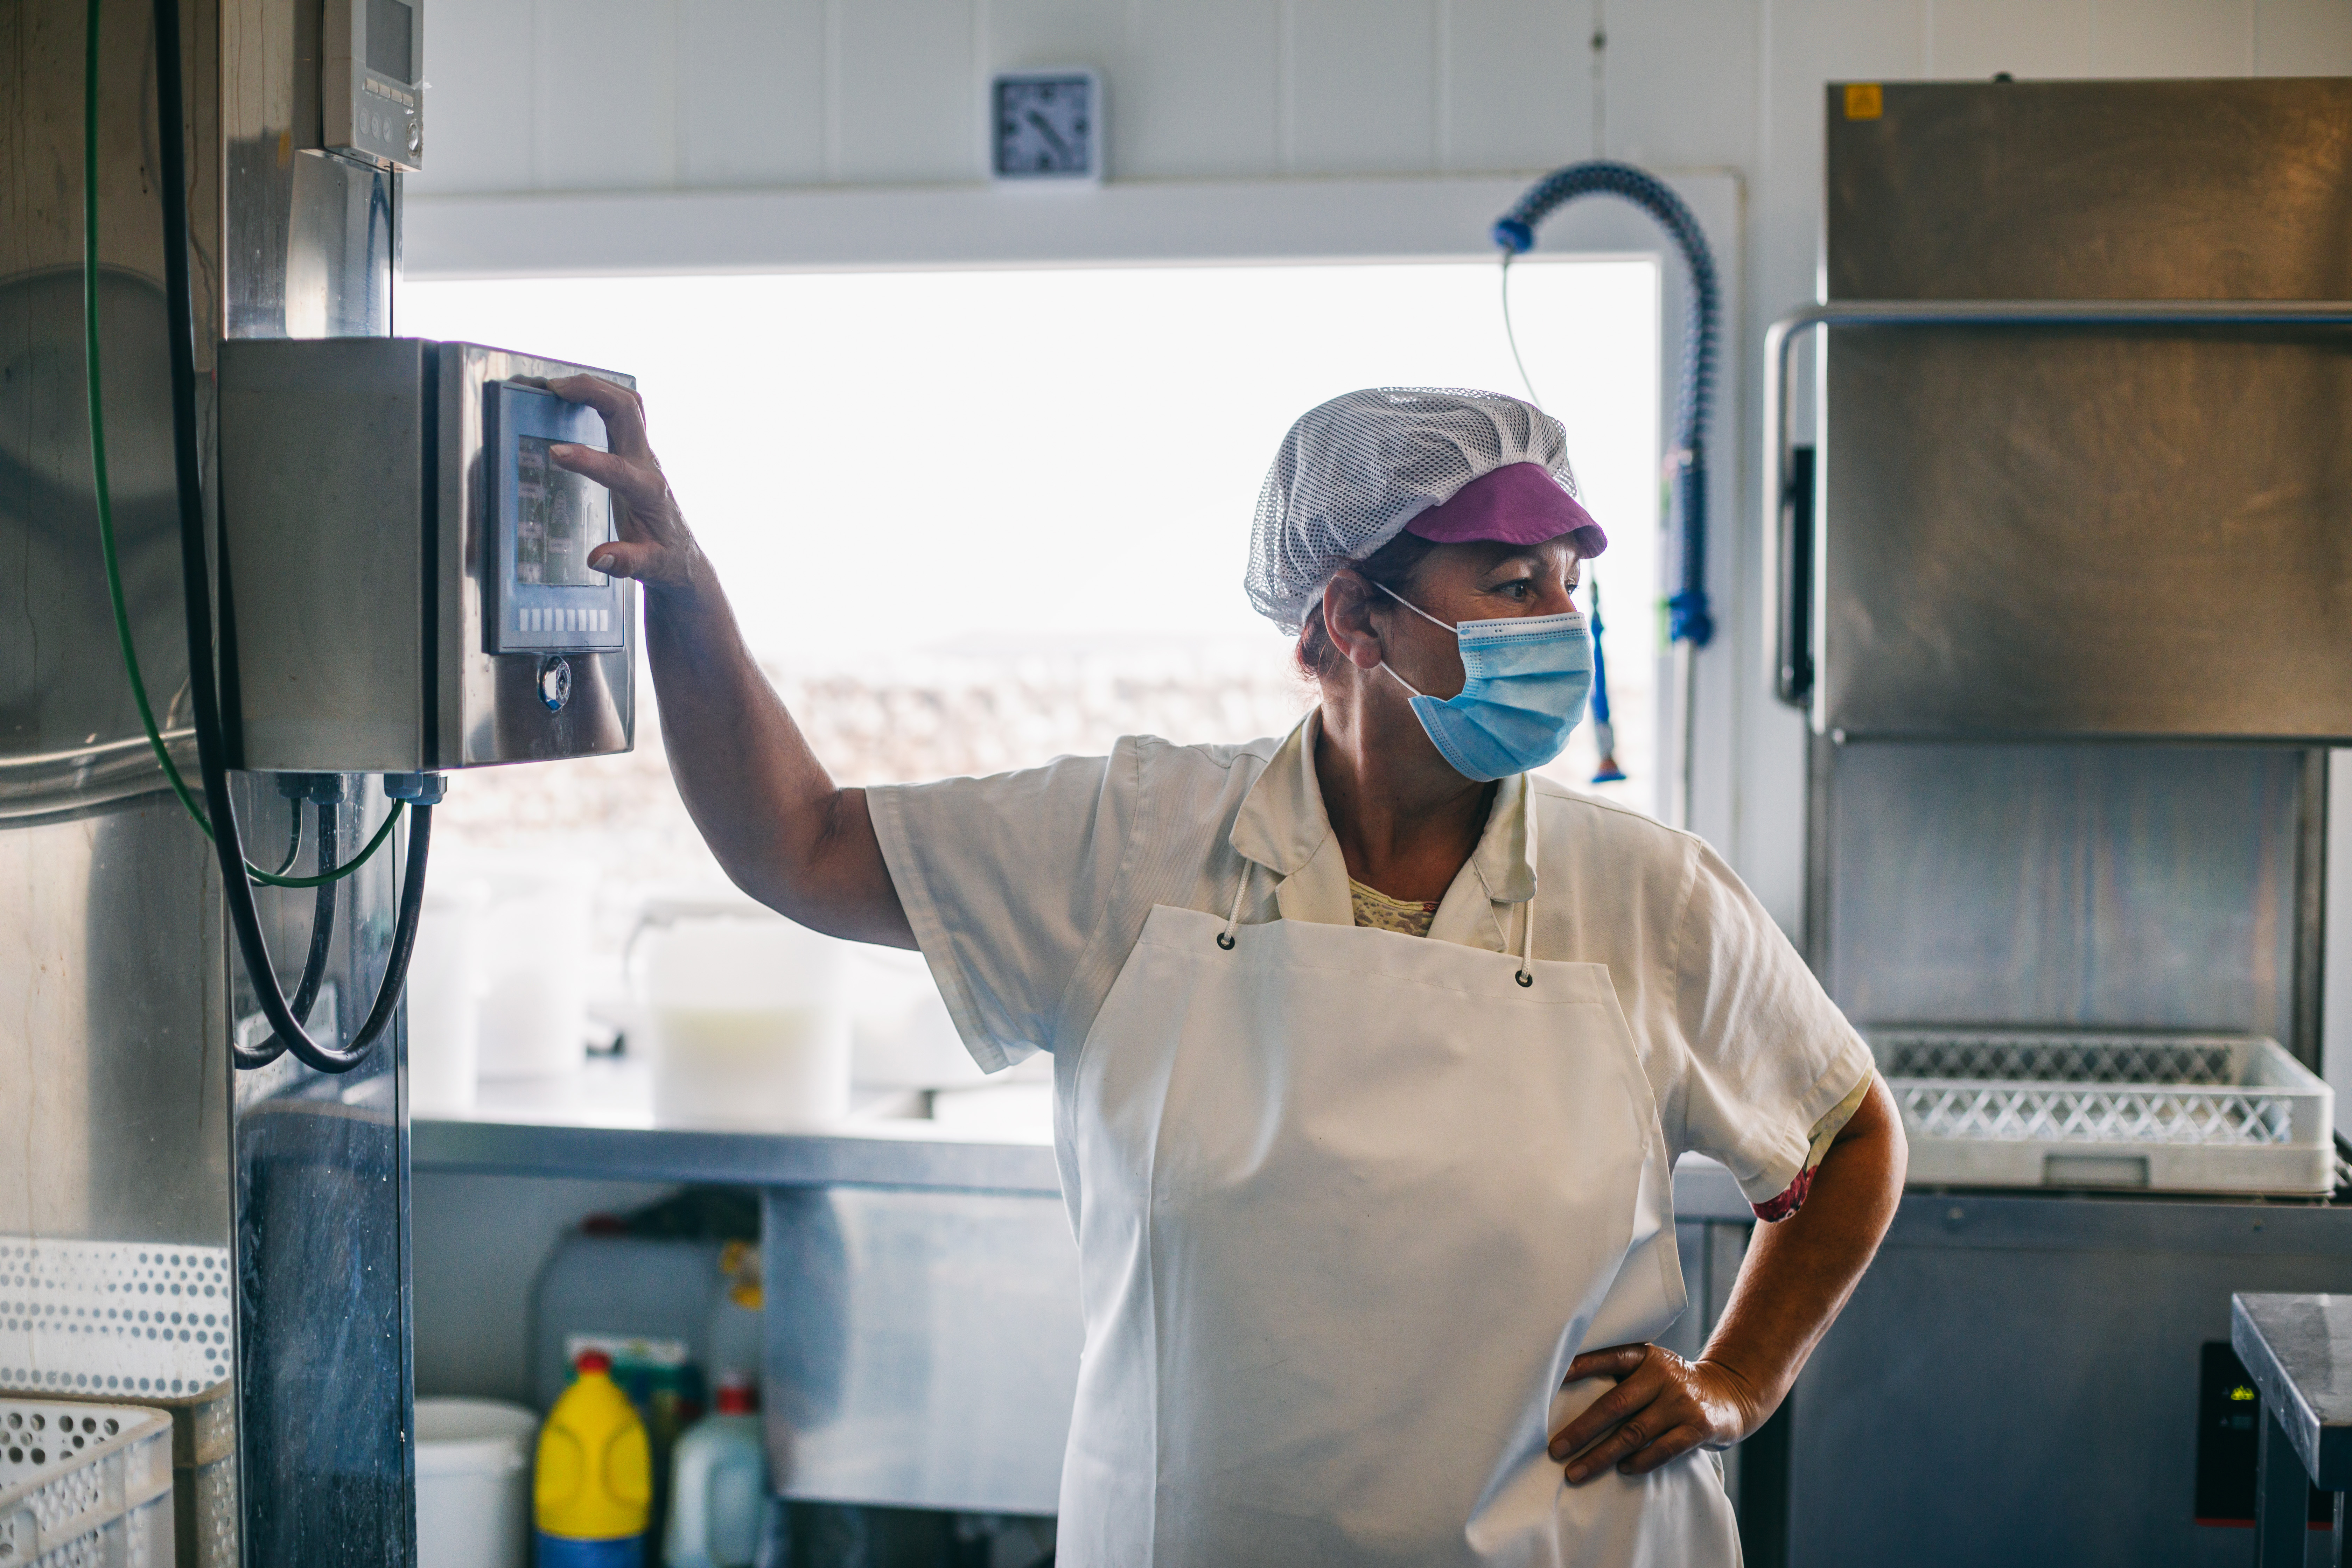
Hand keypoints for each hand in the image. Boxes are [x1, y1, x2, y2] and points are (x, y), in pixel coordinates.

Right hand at [544, 375, 706, 594]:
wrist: (683, 556)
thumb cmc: (666, 560)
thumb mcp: (650, 568)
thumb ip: (626, 562)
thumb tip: (597, 558)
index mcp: (649, 492)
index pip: (618, 468)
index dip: (587, 459)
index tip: (554, 452)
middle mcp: (648, 465)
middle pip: (628, 411)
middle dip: (592, 392)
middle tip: (551, 389)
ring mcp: (643, 455)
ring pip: (625, 404)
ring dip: (594, 387)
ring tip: (554, 385)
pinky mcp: (635, 453)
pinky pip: (619, 414)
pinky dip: (596, 397)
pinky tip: (570, 396)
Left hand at [1547, 1343, 1763, 1483]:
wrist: (1728, 1395)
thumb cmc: (1671, 1385)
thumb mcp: (1650, 1369)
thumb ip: (1620, 1377)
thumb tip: (1565, 1400)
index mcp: (1645, 1356)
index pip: (1608, 1357)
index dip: (1580, 1367)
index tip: (1549, 1381)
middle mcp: (1662, 1375)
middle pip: (1615, 1404)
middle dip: (1582, 1430)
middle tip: (1555, 1449)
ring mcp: (1682, 1402)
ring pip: (1634, 1433)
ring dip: (1601, 1456)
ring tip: (1575, 1472)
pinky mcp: (1698, 1427)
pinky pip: (1663, 1450)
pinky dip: (1639, 1462)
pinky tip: (1621, 1470)